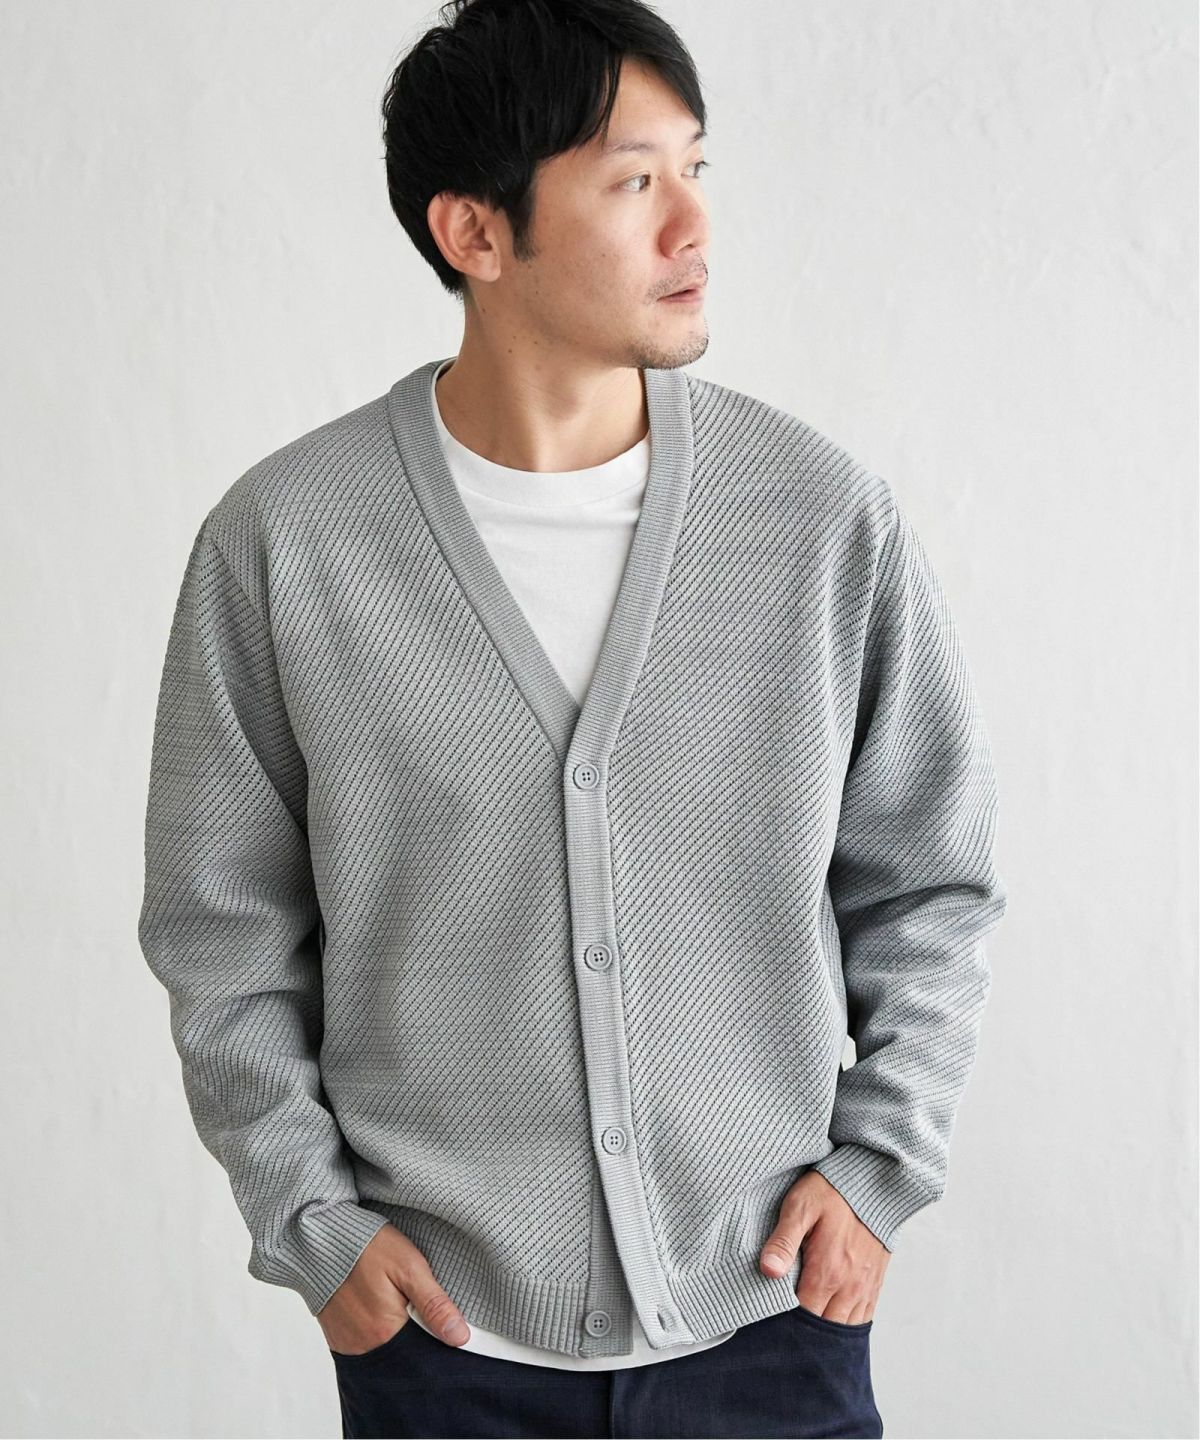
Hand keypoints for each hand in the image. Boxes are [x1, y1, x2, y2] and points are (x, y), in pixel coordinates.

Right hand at [317, 1223, 471, 1351]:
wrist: (320, 1237)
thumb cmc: (366, 1247)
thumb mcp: (409, 1266)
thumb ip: (434, 1304)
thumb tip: (460, 1337)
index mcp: (387, 1332)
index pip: (425, 1353)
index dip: (438, 1338)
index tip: (446, 1323)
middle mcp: (366, 1346)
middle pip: (405, 1355)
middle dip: (418, 1339)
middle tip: (419, 1308)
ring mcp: (349, 1345)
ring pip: (386, 1353)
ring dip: (397, 1337)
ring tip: (399, 1307)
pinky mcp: (337, 1339)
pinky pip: (366, 1348)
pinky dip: (377, 1335)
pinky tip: (381, 1312)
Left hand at [758, 1171, 889, 1324]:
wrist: (873, 1182)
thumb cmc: (831, 1191)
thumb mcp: (799, 1207)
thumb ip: (783, 1241)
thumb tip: (768, 1271)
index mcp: (828, 1272)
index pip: (803, 1317)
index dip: (786, 1325)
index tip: (771, 1322)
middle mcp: (849, 1287)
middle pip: (824, 1330)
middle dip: (805, 1333)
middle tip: (785, 1328)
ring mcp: (865, 1287)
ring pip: (844, 1328)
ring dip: (826, 1333)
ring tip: (805, 1330)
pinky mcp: (875, 1283)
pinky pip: (862, 1318)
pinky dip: (846, 1325)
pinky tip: (831, 1322)